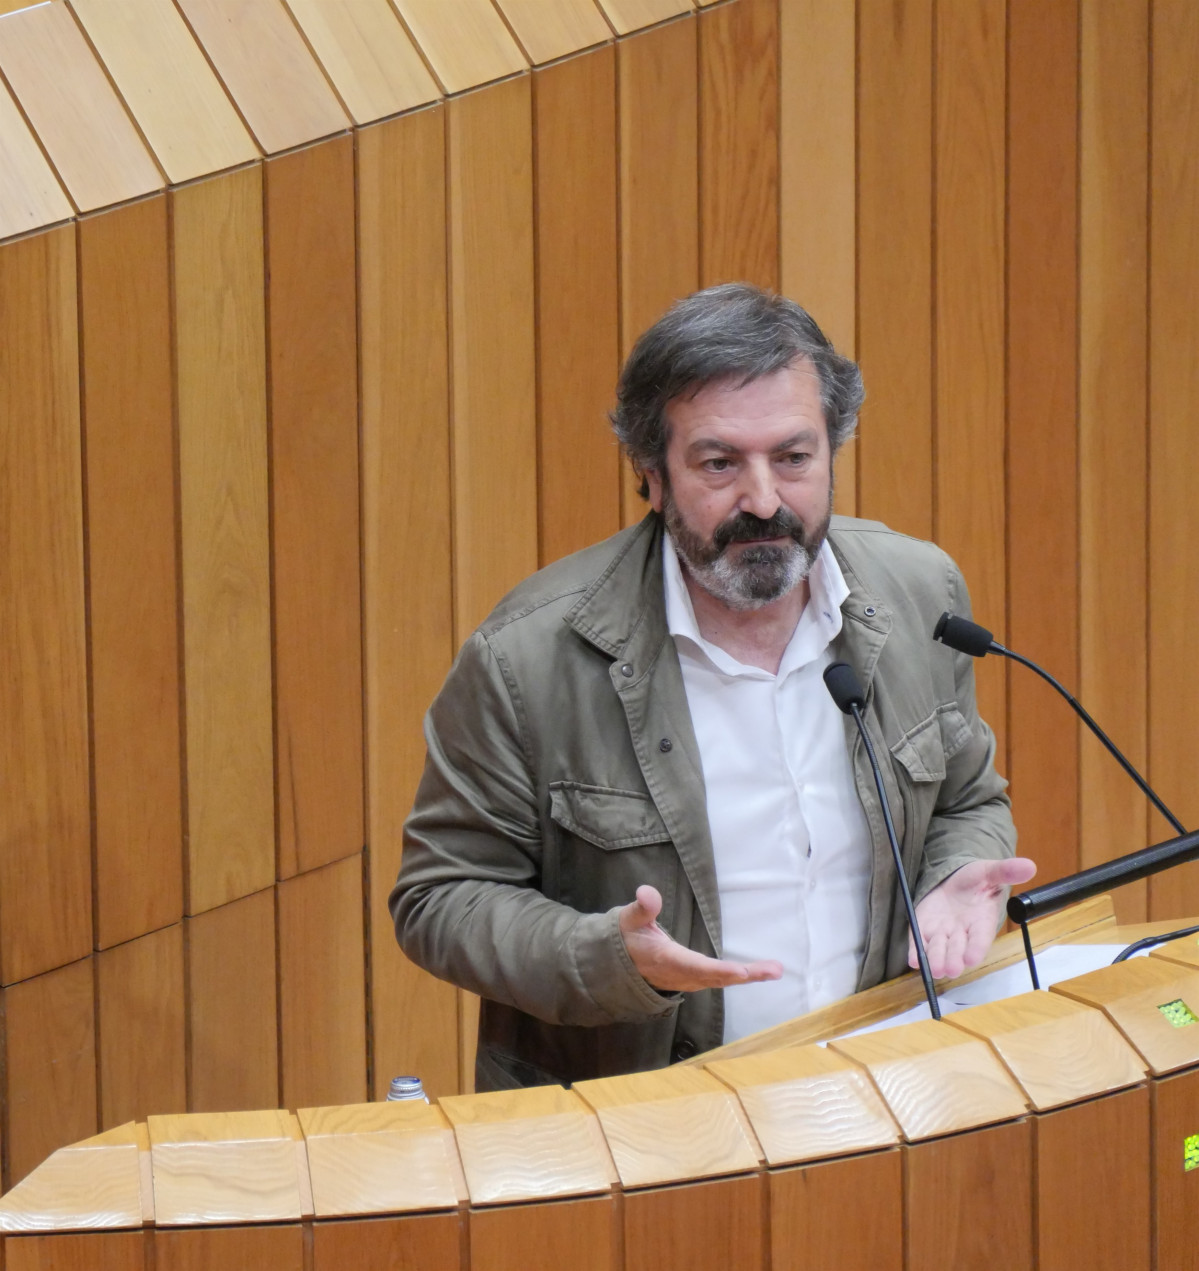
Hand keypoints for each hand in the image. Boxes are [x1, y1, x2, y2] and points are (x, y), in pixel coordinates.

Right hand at [618, 884, 782, 992]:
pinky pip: (718, 979)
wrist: (616, 967)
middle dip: (747, 975)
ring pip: (721, 980)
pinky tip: (755, 972)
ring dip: (748, 976)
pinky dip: (738, 976)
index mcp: (667, 960)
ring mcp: (688, 980)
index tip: (743, 971)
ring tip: (774, 970)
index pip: (697, 967)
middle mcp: (681, 975)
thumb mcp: (628, 920)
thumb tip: (647, 892)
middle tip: (774, 970)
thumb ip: (641, 908)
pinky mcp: (692, 979)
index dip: (720, 971)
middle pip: (718, 978)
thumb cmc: (625, 939)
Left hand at [910, 857, 1036, 978]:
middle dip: (954, 959)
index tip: (973, 958)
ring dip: (936, 959)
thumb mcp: (989, 872)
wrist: (952, 881)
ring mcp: (942, 933)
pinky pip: (919, 942)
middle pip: (958, 949)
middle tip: (951, 969)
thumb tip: (1030, 865)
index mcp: (981, 922)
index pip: (981, 938)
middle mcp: (962, 933)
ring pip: (939, 950)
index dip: (977, 948)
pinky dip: (916, 951)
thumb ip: (1005, 871)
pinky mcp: (924, 930)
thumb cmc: (974, 880)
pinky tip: (913, 960)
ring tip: (934, 968)